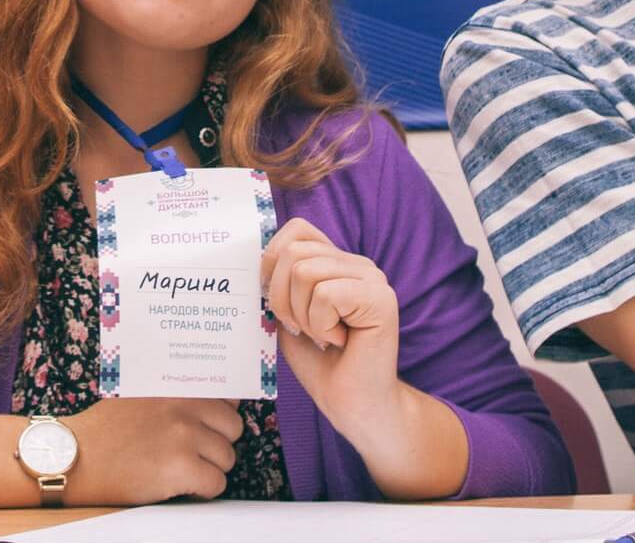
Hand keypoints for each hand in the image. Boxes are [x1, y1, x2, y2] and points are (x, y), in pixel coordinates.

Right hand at [64, 397, 242, 503]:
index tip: (212, 426)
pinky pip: (216, 484)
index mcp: (177, 387)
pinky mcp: (182, 467)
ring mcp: (185, 436)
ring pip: (227, 458)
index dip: (220, 415)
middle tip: (193, 453)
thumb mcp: (141, 395)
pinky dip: (202, 490)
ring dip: (210, 468)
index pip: (227, 395)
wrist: (75, 456)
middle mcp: (185, 407)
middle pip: (233, 428)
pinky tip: (179, 485)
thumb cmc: (104, 430)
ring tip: (182, 470)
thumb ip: (174, 395)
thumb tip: (214, 400)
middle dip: (217, 443)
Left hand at [261, 216, 403, 436]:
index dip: (272, 260)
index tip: (274, 299)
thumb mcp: (288, 315)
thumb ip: (277, 283)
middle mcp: (357, 263)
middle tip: (301, 329)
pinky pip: (325, 294)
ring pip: (305, 272)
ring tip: (323, 336)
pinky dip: (320, 325)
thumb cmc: (320, 364)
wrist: (352, 406)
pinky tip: (339, 341)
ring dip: (302, 315)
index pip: (296, 228)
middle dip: (281, 298)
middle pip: (293, 252)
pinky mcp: (381, 299)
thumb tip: (253, 260)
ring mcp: (372, 278)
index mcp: (337, 262)